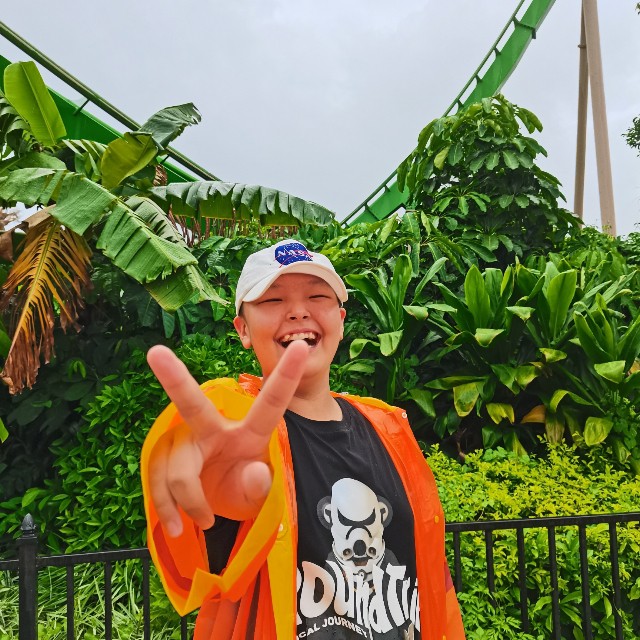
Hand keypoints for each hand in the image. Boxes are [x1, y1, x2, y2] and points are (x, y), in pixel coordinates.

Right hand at [146, 341, 308, 536]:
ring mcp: (184, 440)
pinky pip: (157, 482)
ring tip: (204, 521)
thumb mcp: (256, 493)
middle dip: (174, 378)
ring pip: (178, 471)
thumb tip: (256, 473)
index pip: (272, 403)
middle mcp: (214, 428)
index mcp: (251, 431)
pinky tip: (176, 525)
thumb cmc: (242, 486)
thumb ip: (259, 486)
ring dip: (188, 503)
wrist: (216, 502)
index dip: (287, 375)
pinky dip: (167, 508)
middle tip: (155, 352)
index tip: (302, 346)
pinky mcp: (163, 455)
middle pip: (192, 406)